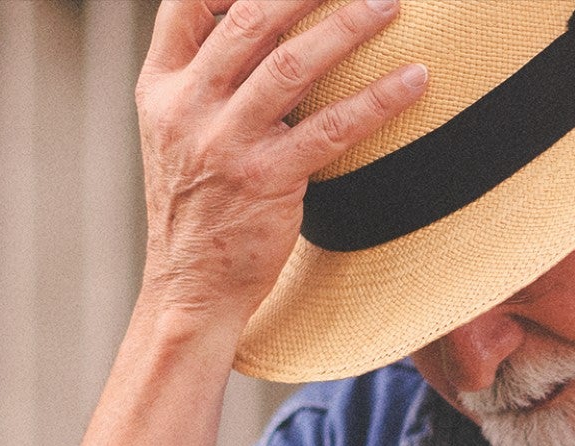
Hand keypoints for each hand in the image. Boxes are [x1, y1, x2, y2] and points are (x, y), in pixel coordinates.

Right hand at [135, 0, 427, 330]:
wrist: (190, 287)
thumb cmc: (197, 206)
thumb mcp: (178, 134)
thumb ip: (208, 82)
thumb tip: (267, 30)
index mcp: (160, 88)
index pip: (184, 5)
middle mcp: (187, 108)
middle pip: (249, 21)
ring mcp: (226, 144)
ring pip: (291, 65)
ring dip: (347, 26)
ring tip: (390, 4)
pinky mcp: (267, 182)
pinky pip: (331, 128)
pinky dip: (377, 99)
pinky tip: (414, 81)